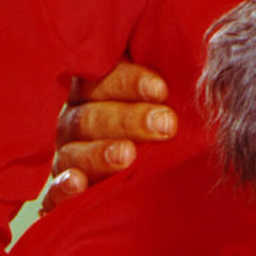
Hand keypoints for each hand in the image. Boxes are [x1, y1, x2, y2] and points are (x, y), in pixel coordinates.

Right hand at [38, 61, 178, 214]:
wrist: (142, 194)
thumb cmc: (159, 134)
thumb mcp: (163, 107)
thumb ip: (166, 90)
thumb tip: (201, 60)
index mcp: (95, 93)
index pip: (103, 77)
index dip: (130, 81)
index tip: (162, 90)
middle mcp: (76, 122)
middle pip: (91, 115)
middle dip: (128, 119)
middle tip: (165, 124)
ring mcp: (67, 157)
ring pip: (75, 150)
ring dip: (100, 152)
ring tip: (128, 154)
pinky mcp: (60, 195)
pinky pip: (54, 191)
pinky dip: (63, 188)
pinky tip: (77, 184)